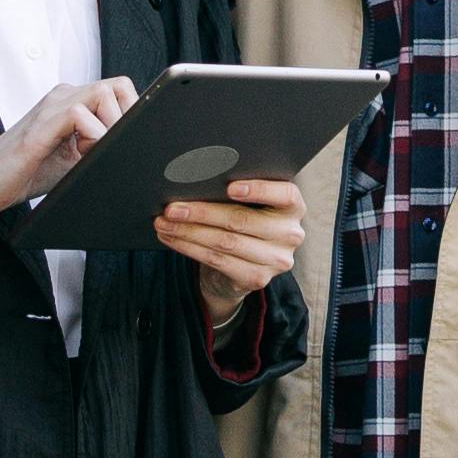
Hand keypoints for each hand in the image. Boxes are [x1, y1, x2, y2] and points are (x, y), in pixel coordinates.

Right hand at [0, 77, 130, 260]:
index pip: (120, 90)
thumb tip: (136, 151)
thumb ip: (101, 148)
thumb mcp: (75, 161)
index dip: (132, 115)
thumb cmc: (25, 173)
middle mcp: (62, 97)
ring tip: (92, 153)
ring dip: (110, 127)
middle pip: (118, 86)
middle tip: (111, 149)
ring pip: (102, 93)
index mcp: (72, 102)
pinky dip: (92, 135)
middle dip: (127, 119)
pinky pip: (78, 114)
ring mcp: (50, 107)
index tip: (126, 144)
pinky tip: (80, 154)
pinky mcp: (39, 125)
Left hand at [162, 169, 304, 323]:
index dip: (259, 190)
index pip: (286, 194)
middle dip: (201, 213)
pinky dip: (189, 248)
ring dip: (188, 232)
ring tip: (164, 223)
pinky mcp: (258, 278)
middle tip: (171, 208)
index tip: (229, 187)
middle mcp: (291, 234)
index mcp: (293, 207)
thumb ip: (237, 190)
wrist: (244, 264)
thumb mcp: (249, 203)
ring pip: (225, 242)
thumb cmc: (244, 220)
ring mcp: (277, 260)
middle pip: (242, 220)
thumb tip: (196, 178)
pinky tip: (172, 239)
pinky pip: (217, 260)